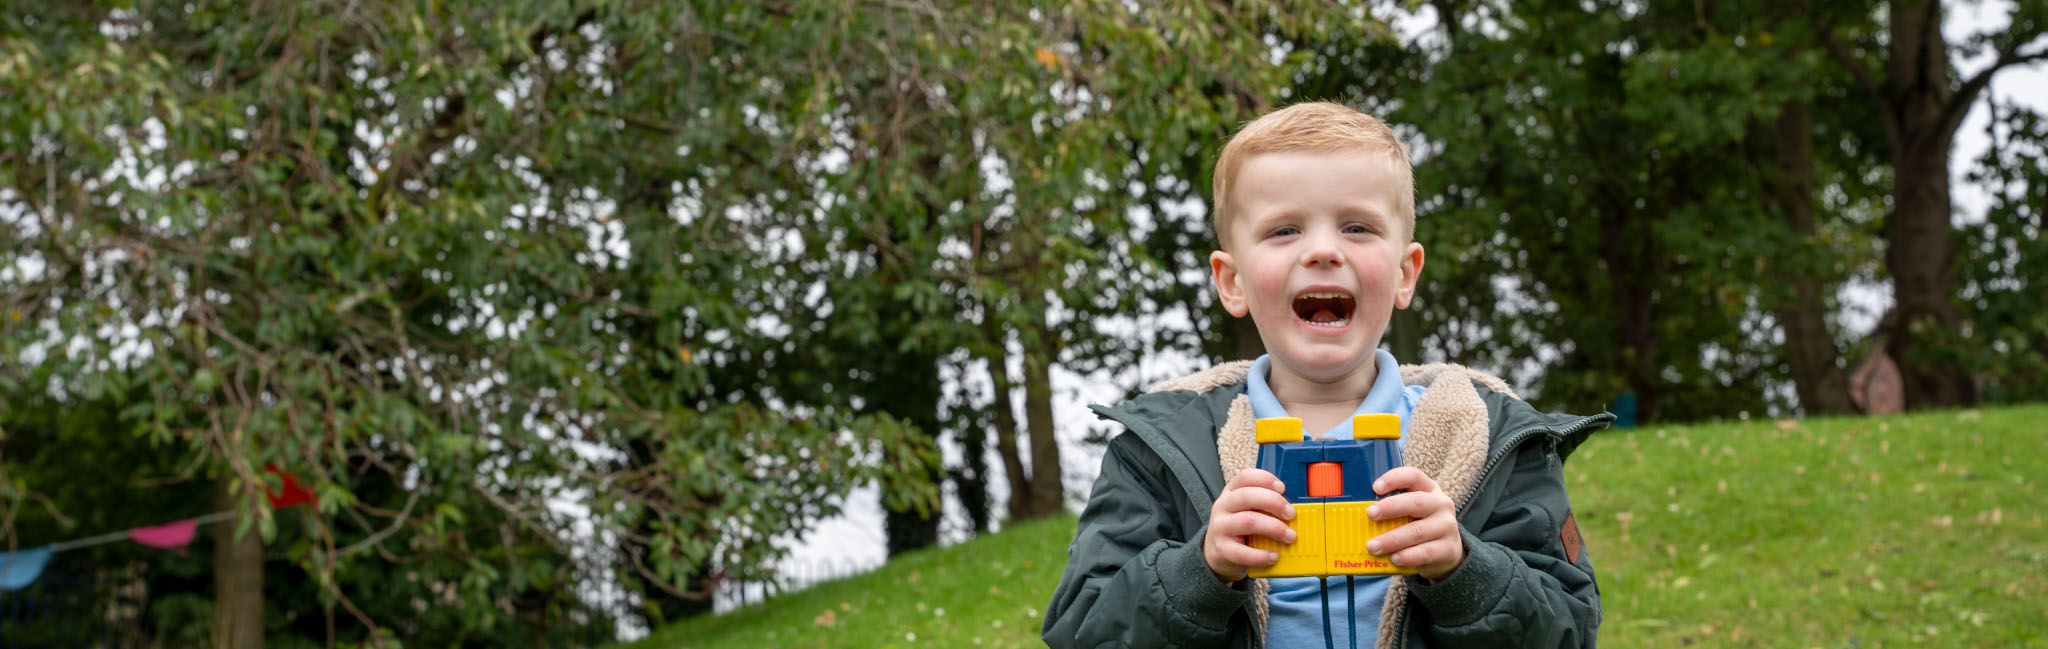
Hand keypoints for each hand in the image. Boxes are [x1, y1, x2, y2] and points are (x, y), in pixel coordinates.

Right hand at [1203, 468, 1296, 583]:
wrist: (1217, 552)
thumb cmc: (1240, 528)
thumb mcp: (1247, 510)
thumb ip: (1265, 505)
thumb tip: (1295, 506)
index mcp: (1231, 492)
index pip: (1245, 477)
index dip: (1265, 479)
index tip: (1283, 488)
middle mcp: (1223, 506)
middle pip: (1247, 496)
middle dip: (1274, 502)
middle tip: (1291, 513)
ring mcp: (1220, 527)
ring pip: (1248, 522)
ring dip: (1274, 528)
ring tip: (1289, 536)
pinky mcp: (1222, 549)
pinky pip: (1242, 552)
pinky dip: (1261, 555)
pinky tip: (1273, 556)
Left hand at [1364, 466, 1464, 581]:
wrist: (1447, 552)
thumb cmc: (1420, 526)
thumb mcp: (1411, 512)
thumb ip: (1392, 508)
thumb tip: (1357, 511)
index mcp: (1429, 490)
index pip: (1413, 476)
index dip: (1394, 478)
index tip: (1375, 487)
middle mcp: (1440, 505)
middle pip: (1416, 502)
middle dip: (1390, 508)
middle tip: (1370, 514)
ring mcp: (1447, 527)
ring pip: (1417, 531)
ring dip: (1391, 539)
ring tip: (1373, 546)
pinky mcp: (1448, 549)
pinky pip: (1425, 552)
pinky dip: (1407, 556)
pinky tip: (1394, 558)